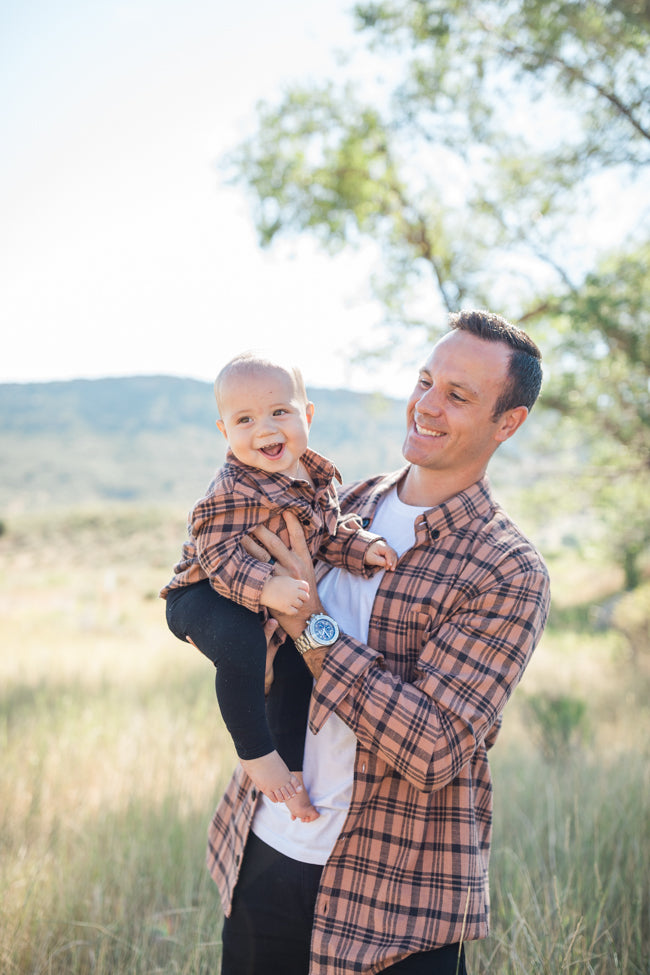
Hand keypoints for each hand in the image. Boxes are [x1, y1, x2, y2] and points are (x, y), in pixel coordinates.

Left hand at [242, 512, 322, 639]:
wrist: (307, 616)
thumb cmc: (305, 591)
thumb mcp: (307, 570)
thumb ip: (296, 556)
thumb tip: (285, 540)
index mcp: (303, 559)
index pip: (298, 536)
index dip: (292, 522)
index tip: (285, 510)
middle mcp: (293, 566)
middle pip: (275, 543)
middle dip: (262, 530)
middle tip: (250, 517)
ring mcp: (281, 576)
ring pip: (261, 556)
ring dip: (249, 544)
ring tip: (238, 533)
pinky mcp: (271, 587)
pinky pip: (256, 572)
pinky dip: (246, 563)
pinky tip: (235, 557)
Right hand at [260, 575, 309, 614]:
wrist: (263, 588)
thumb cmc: (273, 583)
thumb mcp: (286, 579)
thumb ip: (294, 583)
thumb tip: (301, 588)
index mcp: (294, 583)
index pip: (306, 587)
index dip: (305, 590)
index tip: (301, 592)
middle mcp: (294, 591)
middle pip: (306, 597)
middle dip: (303, 598)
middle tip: (297, 599)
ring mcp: (290, 600)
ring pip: (300, 604)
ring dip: (297, 605)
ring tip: (291, 604)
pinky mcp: (285, 607)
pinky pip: (295, 611)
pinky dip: (293, 611)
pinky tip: (288, 609)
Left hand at [364, 539, 397, 570]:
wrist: (363, 551)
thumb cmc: (366, 555)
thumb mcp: (372, 559)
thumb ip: (380, 561)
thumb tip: (387, 564)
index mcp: (381, 545)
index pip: (389, 552)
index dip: (390, 559)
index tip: (389, 566)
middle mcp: (385, 545)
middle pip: (393, 553)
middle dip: (393, 561)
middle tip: (391, 569)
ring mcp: (386, 547)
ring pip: (393, 554)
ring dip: (394, 562)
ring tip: (391, 569)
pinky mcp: (386, 551)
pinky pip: (392, 555)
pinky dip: (392, 561)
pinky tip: (390, 566)